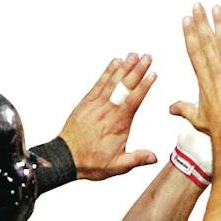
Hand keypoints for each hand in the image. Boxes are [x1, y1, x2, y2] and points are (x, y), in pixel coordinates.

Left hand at [58, 53, 157, 179]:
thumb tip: (154, 157)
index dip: (144, 86)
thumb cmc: (92, 162)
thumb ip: (136, 159)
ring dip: (124, 66)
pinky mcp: (87, 102)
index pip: (134, 100)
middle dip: (137, 70)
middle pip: (125, 86)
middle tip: (148, 57)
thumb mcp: (117, 167)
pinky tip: (115, 62)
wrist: (67, 157)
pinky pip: (99, 83)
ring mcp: (96, 104)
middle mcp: (108, 110)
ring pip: (112, 81)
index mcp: (118, 124)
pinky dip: (107, 72)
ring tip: (134, 54)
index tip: (153, 74)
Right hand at [169, 4, 220, 137]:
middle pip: (206, 41)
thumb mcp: (197, 118)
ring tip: (216, 7)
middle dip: (201, 22)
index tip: (186, 20)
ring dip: (220, 22)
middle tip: (198, 6)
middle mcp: (215, 70)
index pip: (194, 51)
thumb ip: (184, 109)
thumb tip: (171, 109)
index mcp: (203, 78)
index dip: (189, 34)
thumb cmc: (216, 127)